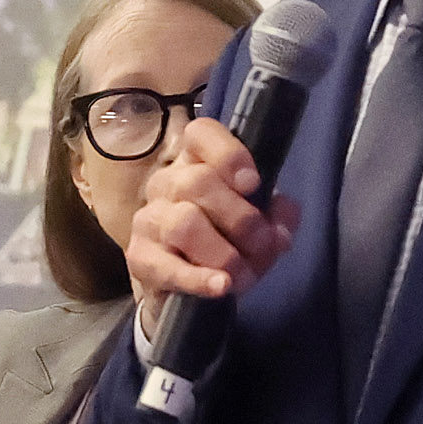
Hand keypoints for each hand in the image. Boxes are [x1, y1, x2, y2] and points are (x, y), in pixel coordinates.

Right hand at [127, 114, 300, 327]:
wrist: (185, 288)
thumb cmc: (224, 240)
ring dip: (224, 253)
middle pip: (198, 183)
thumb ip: (277, 215)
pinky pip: (167, 266)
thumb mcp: (259, 223)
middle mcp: (166, 183)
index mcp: (196, 161)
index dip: (228, 154)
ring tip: (244, 275)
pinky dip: (199, 278)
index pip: (201, 134)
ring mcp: (148, 219)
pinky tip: (221, 286)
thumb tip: (283, 220)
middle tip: (263, 244)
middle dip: (241, 218)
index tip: (253, 184)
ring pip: (184, 223)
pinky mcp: (139, 257)